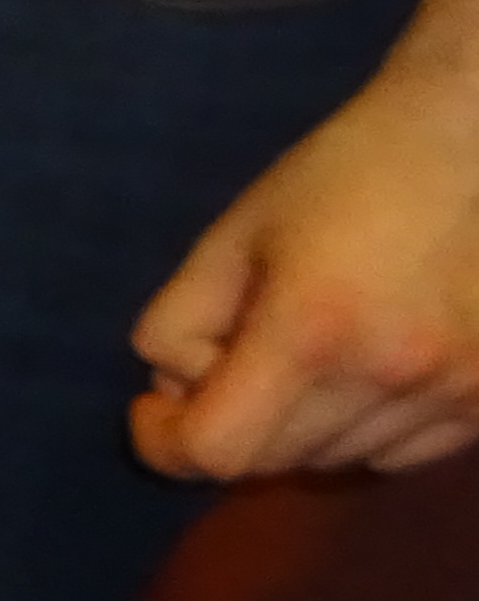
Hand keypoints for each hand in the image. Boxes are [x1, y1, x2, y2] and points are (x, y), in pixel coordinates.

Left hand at [129, 0, 478, 480]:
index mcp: (312, 330)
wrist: (478, 138)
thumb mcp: (234, 234)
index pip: (218, 449)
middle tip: (226, 364)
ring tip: (305, 353)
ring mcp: (456, 394)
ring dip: (298, 429)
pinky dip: (362, 431)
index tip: (154, 408)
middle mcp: (389, 377)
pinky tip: (365, 367)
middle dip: (229, 426)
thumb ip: (181, 321)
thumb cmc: (347, 173)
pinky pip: (403, 454)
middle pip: (275, 461)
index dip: (165, 443)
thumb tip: (175, 388)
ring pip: (338, 460)